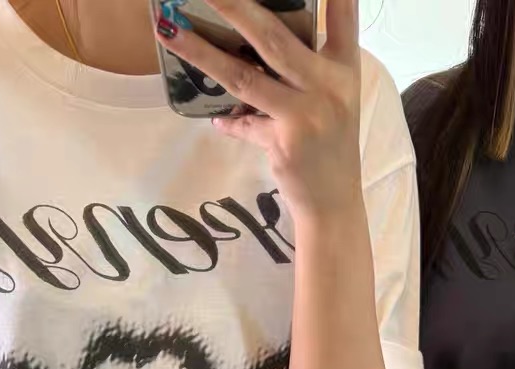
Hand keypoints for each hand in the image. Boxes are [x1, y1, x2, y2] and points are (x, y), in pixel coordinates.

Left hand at [157, 0, 363, 219]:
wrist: (334, 202)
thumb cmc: (329, 147)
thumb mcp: (329, 101)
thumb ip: (300, 71)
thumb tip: (248, 47)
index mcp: (344, 68)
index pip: (342, 14)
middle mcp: (329, 85)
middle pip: (274, 36)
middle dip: (234, 6)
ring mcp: (306, 114)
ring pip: (244, 75)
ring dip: (202, 52)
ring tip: (170, 29)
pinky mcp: (284, 142)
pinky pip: (243, 123)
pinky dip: (229, 122)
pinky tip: (215, 119)